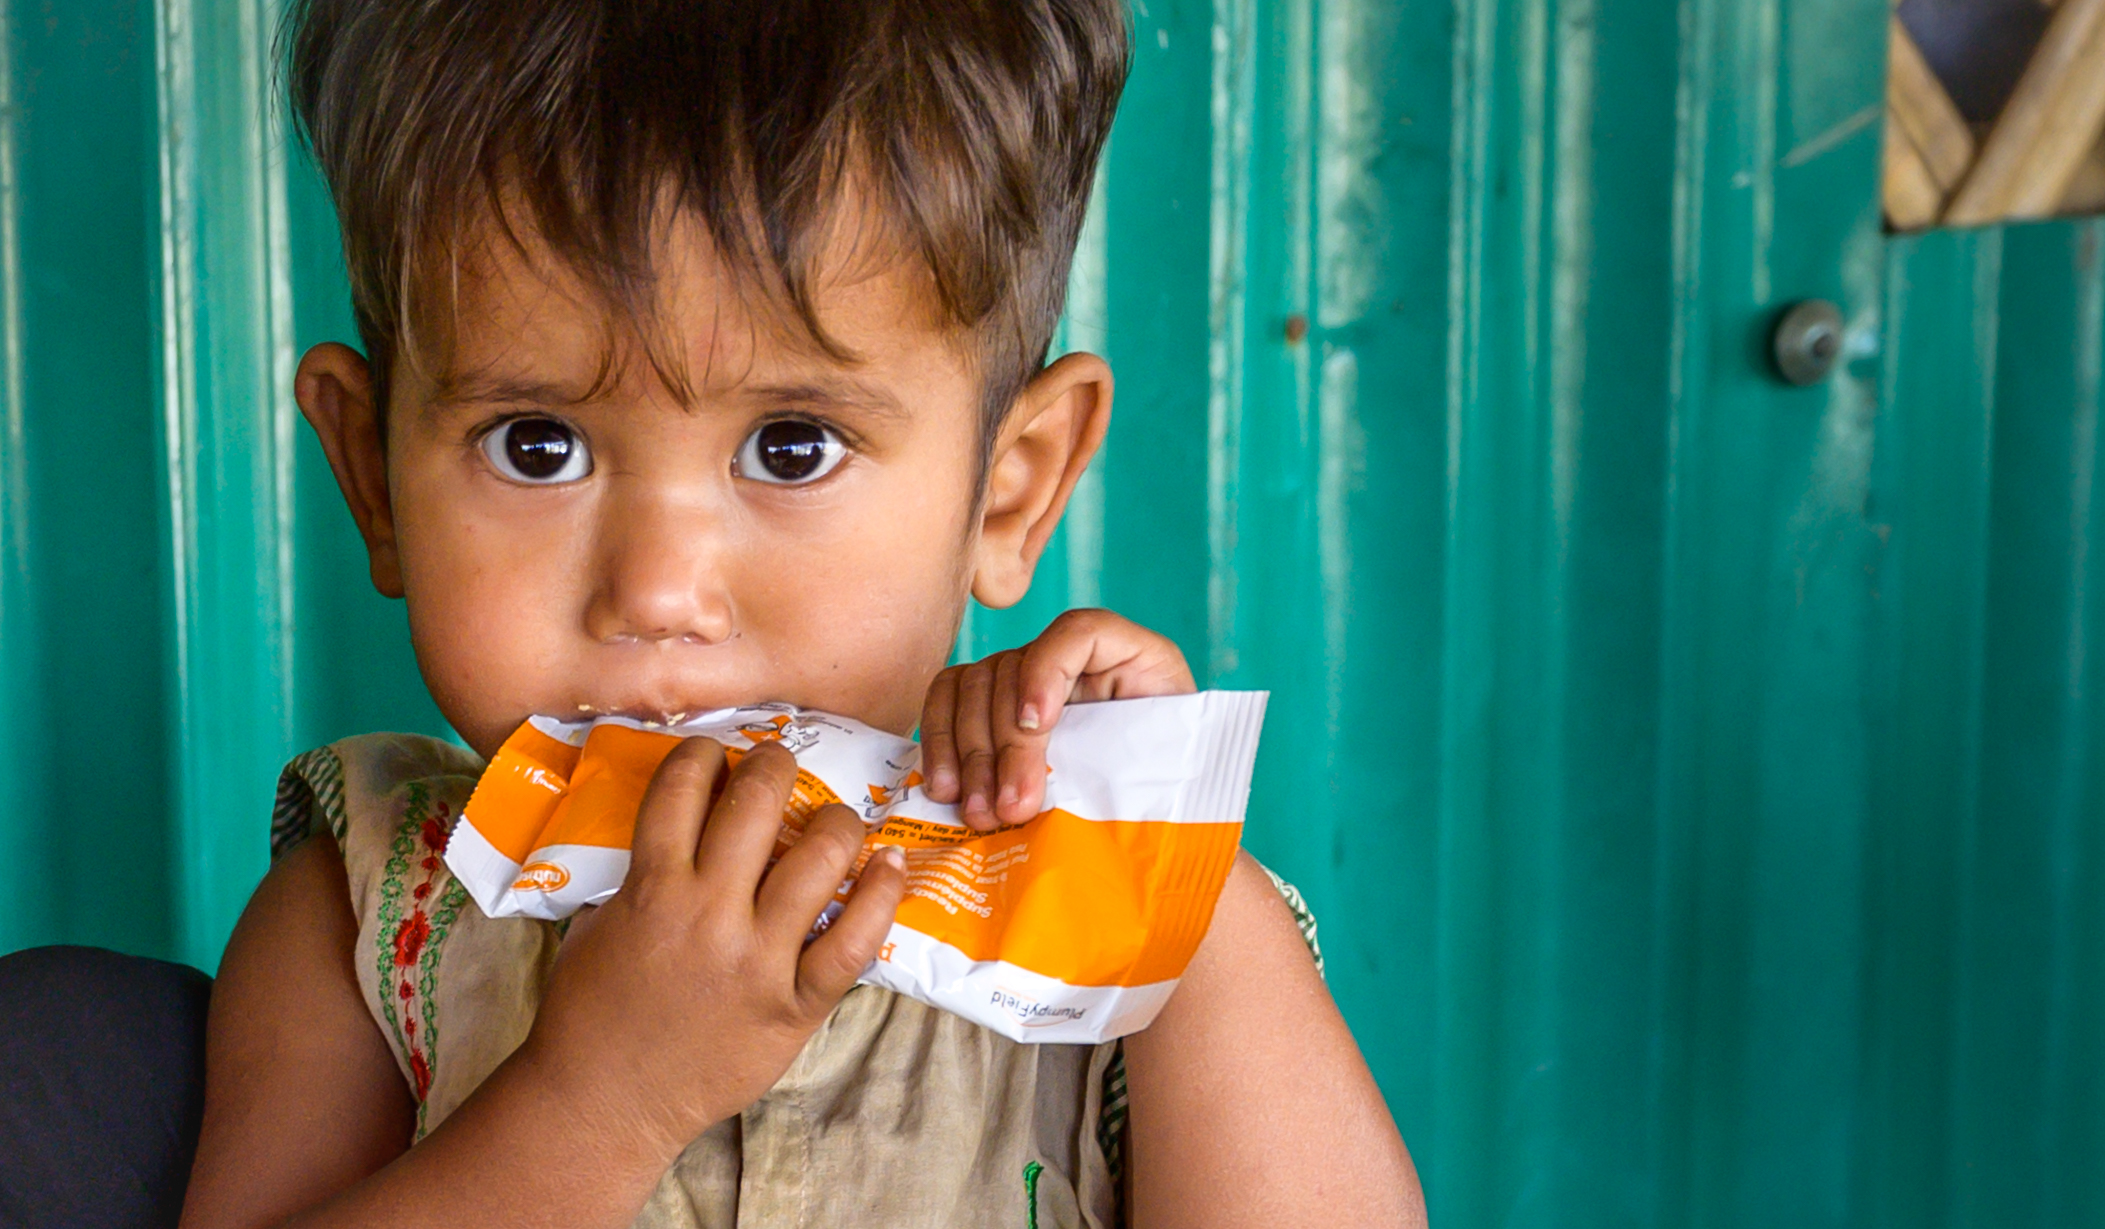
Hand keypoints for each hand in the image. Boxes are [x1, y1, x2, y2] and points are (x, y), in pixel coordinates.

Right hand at [517, 738, 905, 1158]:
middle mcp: (708, 913)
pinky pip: (853, 942)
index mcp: (651, 888)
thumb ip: (641, 872)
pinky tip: (887, 867)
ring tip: (837, 820)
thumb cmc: (592, 1012)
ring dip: (837, 822)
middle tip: (783, 767)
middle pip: (759, 803)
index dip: (706, 753)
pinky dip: (879, 897)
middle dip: (776, 765)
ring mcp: (756, 959)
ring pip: (819, 858)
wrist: (604, 1102)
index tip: (720, 754)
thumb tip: (682, 826)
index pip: (683, 786)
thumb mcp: (597, 924)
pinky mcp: (793, 1005)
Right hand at [919, 608, 1195, 830]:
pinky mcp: (989, 702)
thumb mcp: (1165, 758)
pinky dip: (940, 745)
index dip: (1047, 673)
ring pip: (971, 688)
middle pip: (1013, 670)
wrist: (1152, 793)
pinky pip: (946, 702)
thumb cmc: (1161, 776)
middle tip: (1010, 807)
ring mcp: (1021, 673)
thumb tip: (1084, 792)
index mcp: (1124, 654)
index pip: (1077, 633)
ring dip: (968, 755)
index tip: (1039, 726)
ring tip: (978, 811)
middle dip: (1005, 746)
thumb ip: (1139, 753)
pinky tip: (945, 789)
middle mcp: (1064, 654)